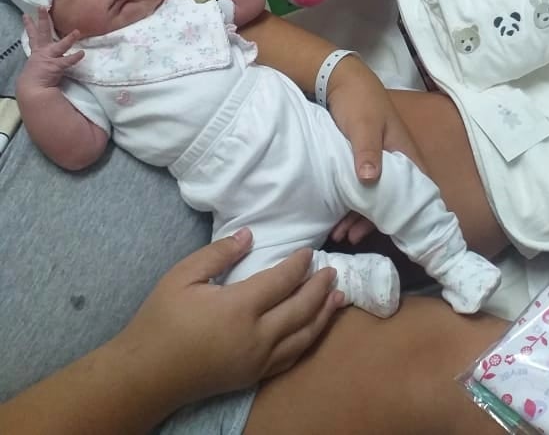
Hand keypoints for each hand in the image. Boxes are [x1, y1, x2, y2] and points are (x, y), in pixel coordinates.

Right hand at [20, 8, 83, 88]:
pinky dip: (75, 57)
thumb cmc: (36, 80)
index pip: (33, 36)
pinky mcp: (56, 66)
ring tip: (77, 31)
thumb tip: (53, 59)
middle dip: (42, 20)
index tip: (27, 14)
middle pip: (42, 33)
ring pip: (60, 46)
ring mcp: (49, 58)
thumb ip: (47, 60)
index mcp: (37, 52)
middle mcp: (42, 52)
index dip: (30, 24)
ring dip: (69, 39)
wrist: (32, 90)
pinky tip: (82, 53)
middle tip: (43, 7)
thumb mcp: (39, 66)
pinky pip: (68, 61)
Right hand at [114, 228, 340, 404]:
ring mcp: (258, 360)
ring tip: (338, 297)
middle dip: (320, 287)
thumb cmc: (160, 321)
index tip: (309, 251)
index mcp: (239, 308)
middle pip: (302, 308)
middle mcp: (257, 336)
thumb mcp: (181, 277)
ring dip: (324, 314)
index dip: (299, 265)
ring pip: (304, 335)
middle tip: (332, 270)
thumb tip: (249, 236)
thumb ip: (217, 254)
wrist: (145, 375)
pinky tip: (315, 328)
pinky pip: (292, 357)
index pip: (282, 281)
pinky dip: (309, 339)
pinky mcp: (254, 376)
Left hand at [325, 56, 425, 244]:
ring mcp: (379, 166)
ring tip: (341, 235)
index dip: (414, 212)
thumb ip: (367, 151)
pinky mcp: (362, 166)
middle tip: (353, 237)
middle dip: (376, 222)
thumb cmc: (360, 102)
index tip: (403, 234)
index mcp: (405, 153)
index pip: (419, 189)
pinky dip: (351, 208)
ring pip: (375, 199)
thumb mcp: (364, 126)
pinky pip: (361, 193)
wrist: (339, 82)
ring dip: (360, 219)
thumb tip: (371, 180)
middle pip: (393, 200)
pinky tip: (338, 222)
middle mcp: (396, 163)